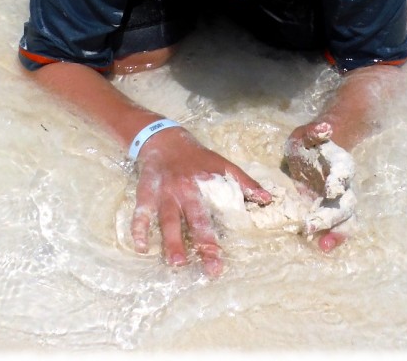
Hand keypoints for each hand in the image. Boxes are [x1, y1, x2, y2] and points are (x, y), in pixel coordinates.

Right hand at [130, 126, 271, 276]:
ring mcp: (165, 191)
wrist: (163, 138)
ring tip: (177, 263)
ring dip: (172, 241)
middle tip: (211, 269)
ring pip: (168, 219)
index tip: (226, 258)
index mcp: (205, 184)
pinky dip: (139, 228)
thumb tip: (267, 199)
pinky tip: (141, 247)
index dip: (222, 233)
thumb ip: (244, 181)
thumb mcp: (221, 164)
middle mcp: (185, 189)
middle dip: (203, 244)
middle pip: (195, 219)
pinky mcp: (146, 191)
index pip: (217, 211)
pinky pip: (141, 211)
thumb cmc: (196, 156)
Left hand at [284, 121, 355, 252]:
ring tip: (324, 245)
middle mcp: (344, 185)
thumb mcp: (306, 135)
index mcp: (340, 162)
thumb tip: (325, 128)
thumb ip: (314, 132)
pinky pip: (338, 229)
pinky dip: (333, 238)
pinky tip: (322, 246)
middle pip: (346, 202)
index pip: (344, 171)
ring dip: (338, 233)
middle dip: (331, 215)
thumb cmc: (308, 145)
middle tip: (311, 224)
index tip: (331, 189)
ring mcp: (339, 202)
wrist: (311, 157)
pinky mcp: (330, 214)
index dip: (339, 180)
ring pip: (347, 220)